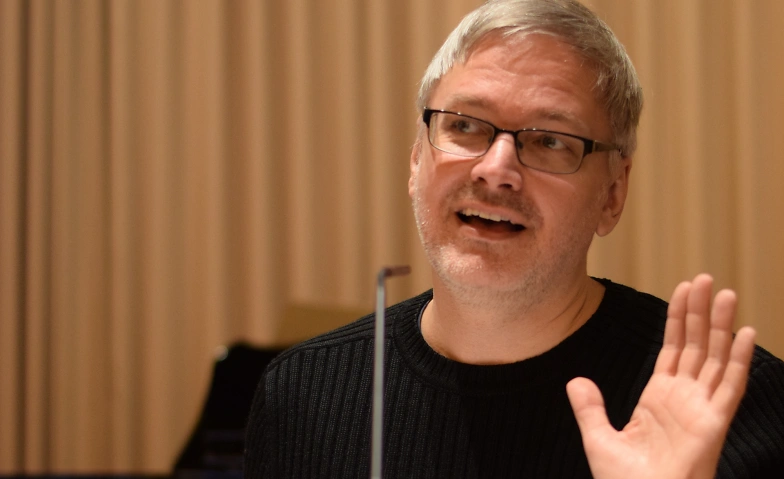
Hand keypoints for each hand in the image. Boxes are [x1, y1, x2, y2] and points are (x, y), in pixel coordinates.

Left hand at [566, 274, 755, 478]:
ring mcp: (701, 409)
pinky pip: (730, 387)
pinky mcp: (714, 424)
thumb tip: (576, 380)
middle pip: (696, 345)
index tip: (683, 289)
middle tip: (707, 278)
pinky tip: (745, 333)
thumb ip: (589, 408)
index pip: (673, 348)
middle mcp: (683, 399)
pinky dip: (739, 360)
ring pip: (715, 358)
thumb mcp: (599, 438)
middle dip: (701, 312)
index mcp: (659, 399)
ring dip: (721, 326)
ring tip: (726, 293)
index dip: (679, 319)